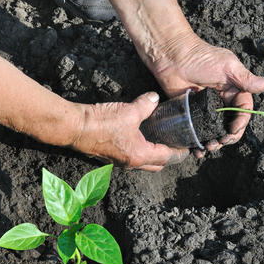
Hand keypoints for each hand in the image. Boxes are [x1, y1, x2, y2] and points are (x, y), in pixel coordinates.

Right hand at [72, 92, 188, 171]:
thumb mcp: (129, 111)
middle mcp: (131, 163)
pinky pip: (131, 157)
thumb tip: (154, 98)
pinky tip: (139, 136)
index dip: (180, 152)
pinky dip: (139, 150)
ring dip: (153, 154)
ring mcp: (119, 161)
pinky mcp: (110, 156)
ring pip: (143, 163)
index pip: (167, 157)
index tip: (188, 147)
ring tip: (159, 140)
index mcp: (139, 155)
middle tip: (175, 144)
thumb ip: (146, 105)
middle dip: (168, 157)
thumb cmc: (101, 123)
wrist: (75, 128)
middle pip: (157, 165)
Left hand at [151, 32, 263, 155]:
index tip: (232, 130)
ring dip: (215, 142)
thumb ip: (247, 79)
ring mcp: (206, 109)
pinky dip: (198, 142)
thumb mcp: (228, 67)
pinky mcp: (191, 113)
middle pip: (230, 124)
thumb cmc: (201, 58)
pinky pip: (197, 131)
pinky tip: (197, 149)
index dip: (240, 123)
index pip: (243, 111)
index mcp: (234, 90)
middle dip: (228, 136)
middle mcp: (221, 101)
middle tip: (220, 142)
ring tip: (209, 147)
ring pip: (214, 130)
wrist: (172, 56)